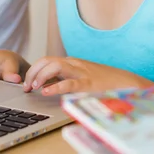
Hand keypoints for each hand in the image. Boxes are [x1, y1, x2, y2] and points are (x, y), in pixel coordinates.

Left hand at [24, 57, 152, 95]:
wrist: (128, 82)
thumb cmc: (104, 83)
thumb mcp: (81, 78)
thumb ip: (64, 80)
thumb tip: (46, 86)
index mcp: (72, 62)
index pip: (46, 60)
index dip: (33, 70)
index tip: (26, 83)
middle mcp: (74, 64)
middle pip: (46, 60)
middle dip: (32, 72)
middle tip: (26, 87)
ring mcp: (81, 72)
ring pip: (54, 66)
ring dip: (40, 76)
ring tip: (34, 87)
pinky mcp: (89, 84)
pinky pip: (69, 83)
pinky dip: (56, 87)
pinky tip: (47, 92)